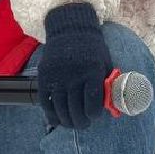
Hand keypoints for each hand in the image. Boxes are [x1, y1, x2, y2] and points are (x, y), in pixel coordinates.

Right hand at [37, 3, 111, 129]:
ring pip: (60, 109)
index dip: (93, 115)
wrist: (71, 29)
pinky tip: (58, 118)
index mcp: (92, 71)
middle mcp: (74, 75)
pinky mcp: (44, 77)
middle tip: (83, 124)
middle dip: (81, 122)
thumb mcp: (104, 64)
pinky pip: (46, 102)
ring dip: (67, 121)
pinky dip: (51, 115)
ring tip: (72, 123)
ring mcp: (57, 76)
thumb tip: (110, 108)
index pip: (92, 103)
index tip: (94, 116)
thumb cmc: (92, 50)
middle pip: (75, 110)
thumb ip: (106, 85)